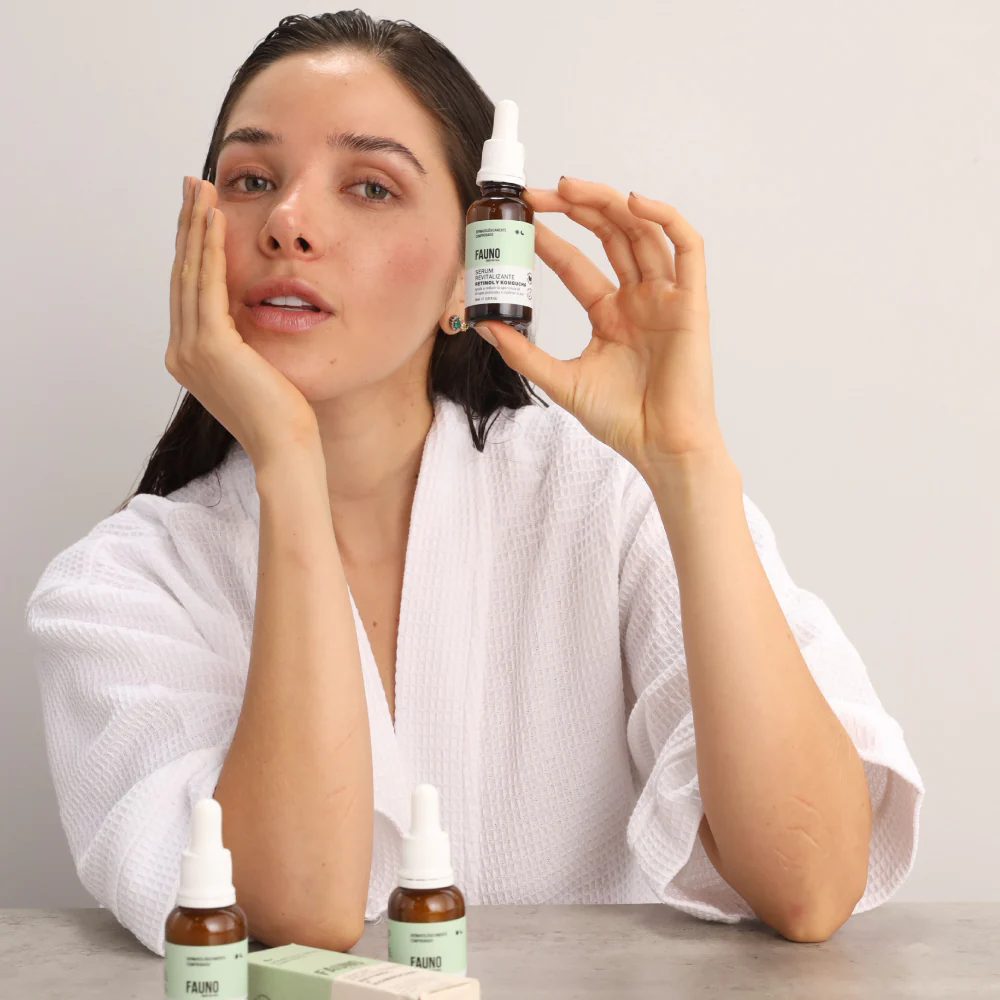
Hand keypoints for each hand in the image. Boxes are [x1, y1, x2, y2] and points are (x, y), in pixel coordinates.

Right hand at [168, 177, 320, 467]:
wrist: (287, 447)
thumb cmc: (284, 415)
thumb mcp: (258, 369)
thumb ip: (245, 342)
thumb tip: (252, 316)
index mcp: (190, 358)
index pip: (189, 290)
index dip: (191, 247)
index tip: (198, 212)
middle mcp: (182, 353)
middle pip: (182, 274)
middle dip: (186, 226)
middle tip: (192, 184)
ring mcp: (192, 350)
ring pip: (190, 273)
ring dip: (195, 226)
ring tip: (200, 188)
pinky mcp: (212, 346)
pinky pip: (208, 285)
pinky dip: (210, 248)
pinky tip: (216, 218)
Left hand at [474, 177, 726, 479]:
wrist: (659, 446)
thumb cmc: (621, 419)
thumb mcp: (559, 380)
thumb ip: (523, 352)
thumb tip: (483, 325)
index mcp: (610, 313)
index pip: (577, 262)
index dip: (550, 236)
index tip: (520, 217)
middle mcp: (638, 298)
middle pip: (608, 235)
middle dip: (575, 208)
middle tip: (538, 194)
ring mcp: (665, 297)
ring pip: (641, 231)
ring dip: (609, 203)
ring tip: (571, 187)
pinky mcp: (691, 302)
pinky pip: (687, 248)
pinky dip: (665, 219)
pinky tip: (634, 202)